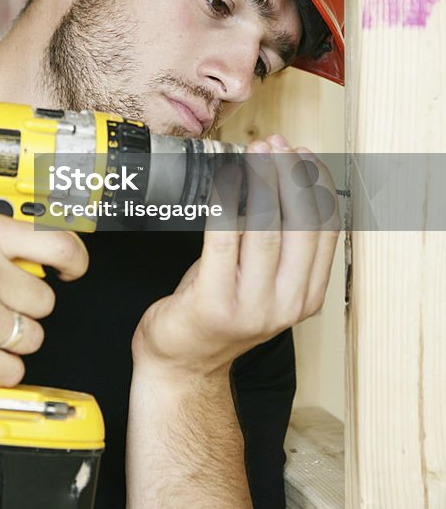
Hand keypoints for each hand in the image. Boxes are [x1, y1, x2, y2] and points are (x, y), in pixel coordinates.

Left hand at [132, 135, 338, 377]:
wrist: (183, 364)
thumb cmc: (220, 310)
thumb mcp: (263, 279)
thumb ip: (281, 242)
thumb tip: (288, 176)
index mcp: (307, 296)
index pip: (325, 230)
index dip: (316, 185)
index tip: (303, 154)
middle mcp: (286, 304)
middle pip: (299, 225)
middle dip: (289, 175)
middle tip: (275, 144)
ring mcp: (251, 307)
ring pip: (265, 229)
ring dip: (261, 182)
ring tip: (253, 153)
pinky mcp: (214, 303)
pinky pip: (222, 239)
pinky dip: (226, 202)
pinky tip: (224, 178)